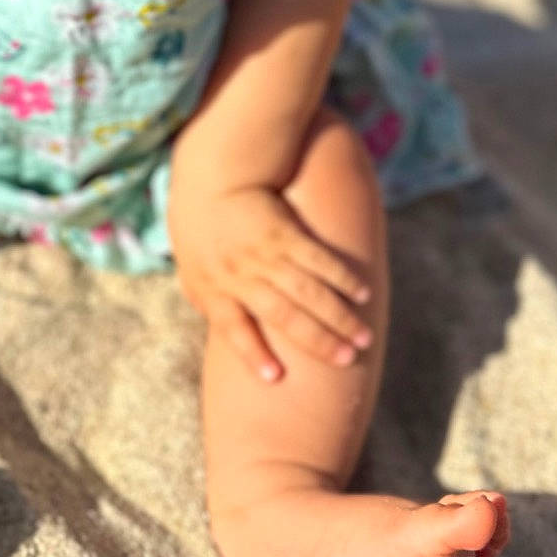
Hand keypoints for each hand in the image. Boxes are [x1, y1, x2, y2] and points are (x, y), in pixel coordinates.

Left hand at [173, 183, 373, 380]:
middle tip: (347, 361)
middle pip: (282, 314)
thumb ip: (210, 305)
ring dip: (338, 315)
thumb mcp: (192, 272)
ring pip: (307, 290)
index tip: (275, 377)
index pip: (232, 328)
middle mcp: (241, 275)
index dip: (252, 353)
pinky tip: (362, 293)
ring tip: (363, 337)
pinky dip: (341, 276)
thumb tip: (226, 344)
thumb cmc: (201, 234)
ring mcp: (265, 254)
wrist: (213, 180)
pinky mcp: (285, 232)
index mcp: (214, 290)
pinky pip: (318, 258)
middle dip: (317, 340)